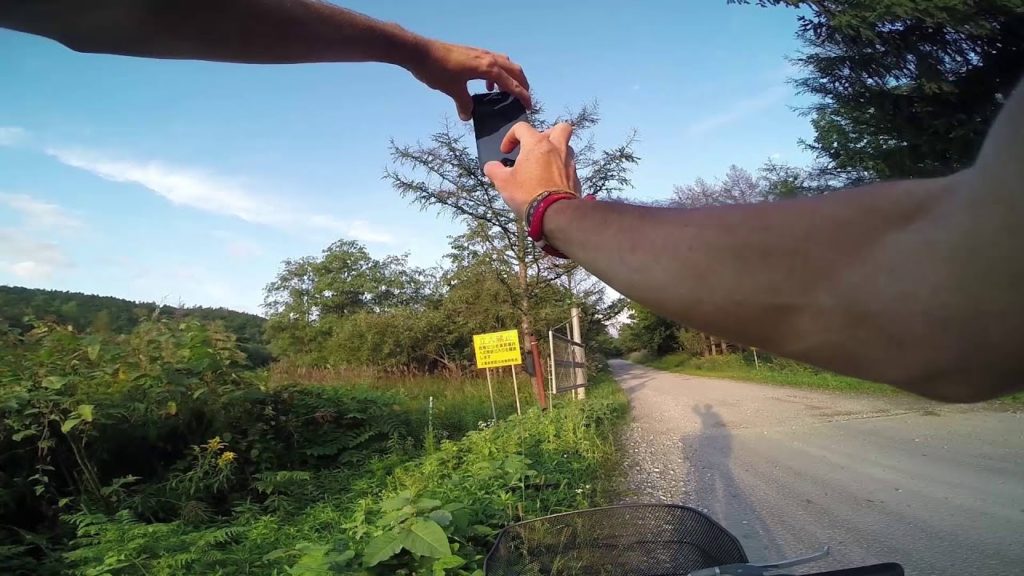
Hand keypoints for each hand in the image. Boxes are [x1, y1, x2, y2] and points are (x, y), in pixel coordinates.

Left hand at [407, 39, 530, 120]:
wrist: (420, 52)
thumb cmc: (438, 70)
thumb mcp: (453, 90)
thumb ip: (464, 104)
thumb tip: (467, 116)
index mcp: (487, 68)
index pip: (511, 83)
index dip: (522, 95)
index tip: (529, 106)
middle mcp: (488, 58)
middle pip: (514, 70)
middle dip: (522, 84)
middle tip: (523, 98)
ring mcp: (480, 53)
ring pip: (504, 64)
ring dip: (509, 77)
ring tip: (506, 93)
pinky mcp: (472, 53)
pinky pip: (492, 62)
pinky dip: (496, 74)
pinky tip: (486, 85)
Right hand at [483, 122, 581, 218]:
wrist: (554, 213)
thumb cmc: (527, 193)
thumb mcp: (503, 182)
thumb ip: (494, 170)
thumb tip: (491, 166)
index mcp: (537, 144)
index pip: (522, 128)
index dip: (510, 137)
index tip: (505, 152)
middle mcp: (556, 148)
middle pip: (560, 128)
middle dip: (547, 133)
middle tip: (537, 146)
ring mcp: (568, 162)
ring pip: (567, 146)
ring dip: (556, 151)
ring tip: (543, 164)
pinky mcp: (575, 177)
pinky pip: (568, 166)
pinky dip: (560, 169)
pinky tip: (551, 180)